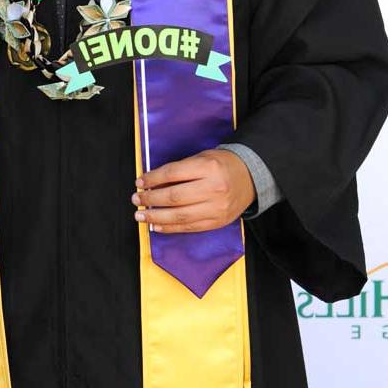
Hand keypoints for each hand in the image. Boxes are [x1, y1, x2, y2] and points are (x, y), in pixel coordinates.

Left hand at [132, 148, 254, 233]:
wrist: (251, 176)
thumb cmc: (222, 165)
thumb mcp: (201, 158)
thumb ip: (179, 170)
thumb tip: (151, 184)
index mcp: (208, 167)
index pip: (173, 173)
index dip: (152, 179)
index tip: (139, 182)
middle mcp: (214, 188)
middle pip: (174, 197)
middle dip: (150, 200)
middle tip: (136, 200)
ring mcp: (217, 208)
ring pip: (180, 216)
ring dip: (156, 217)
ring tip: (141, 216)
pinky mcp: (218, 221)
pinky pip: (190, 227)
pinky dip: (170, 228)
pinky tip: (157, 226)